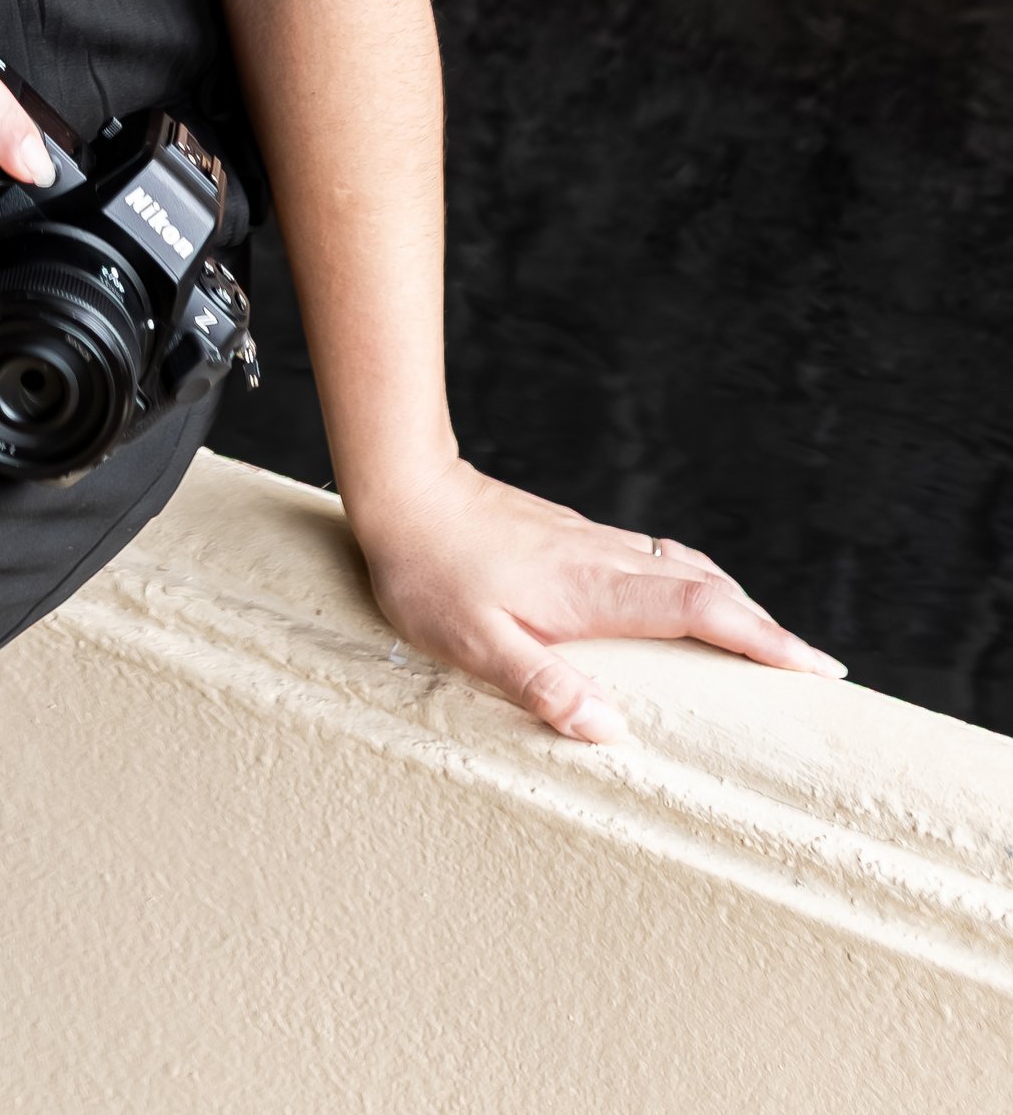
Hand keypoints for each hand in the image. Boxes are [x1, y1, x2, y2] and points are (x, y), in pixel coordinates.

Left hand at [350, 457, 845, 741]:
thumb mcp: (476, 645)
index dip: (763, 639)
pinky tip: (682, 600)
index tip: (816, 666)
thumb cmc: (431, 572)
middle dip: (766, 627)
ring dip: (732, 601)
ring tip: (763, 641)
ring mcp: (592, 544)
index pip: (701, 611)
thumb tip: (610, 730)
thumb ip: (543, 686)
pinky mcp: (573, 538)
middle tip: (813, 668)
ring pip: (683, 568)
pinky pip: (654, 560)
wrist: (403, 489)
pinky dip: (691, 584)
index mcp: (595, 591)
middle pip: (709, 587)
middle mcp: (606, 561)